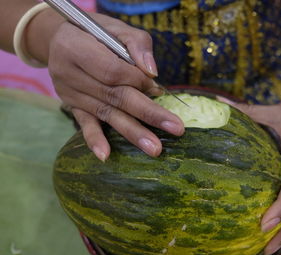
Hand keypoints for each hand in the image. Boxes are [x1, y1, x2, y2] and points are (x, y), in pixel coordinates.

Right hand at [26, 11, 183, 159]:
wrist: (60, 40)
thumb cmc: (96, 32)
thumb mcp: (117, 28)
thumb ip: (137, 45)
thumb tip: (152, 73)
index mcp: (77, 48)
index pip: (113, 71)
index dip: (137, 80)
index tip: (156, 86)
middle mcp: (70, 73)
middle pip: (115, 96)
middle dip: (148, 113)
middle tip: (176, 129)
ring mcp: (70, 93)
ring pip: (106, 113)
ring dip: (132, 132)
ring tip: (155, 149)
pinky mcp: (73, 107)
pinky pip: (85, 124)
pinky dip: (95, 140)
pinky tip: (106, 156)